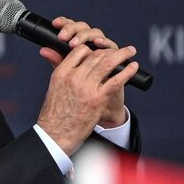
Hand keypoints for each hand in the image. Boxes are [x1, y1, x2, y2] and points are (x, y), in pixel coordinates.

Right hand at [36, 17, 137, 154]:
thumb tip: (50, 52)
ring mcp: (87, 88)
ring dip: (122, 55)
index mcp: (62, 73)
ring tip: (130, 51)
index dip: (93, 48)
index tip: (100, 50)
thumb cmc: (55, 114)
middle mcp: (75, 77)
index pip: (80, 51)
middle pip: (95, 55)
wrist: (56, 134)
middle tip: (120, 49)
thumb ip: (57, 68)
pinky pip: (116, 80)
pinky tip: (133, 67)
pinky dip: (127, 71)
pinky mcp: (98, 99)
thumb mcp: (53, 87)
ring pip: (107, 63)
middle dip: (110, 50)